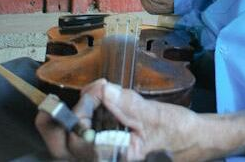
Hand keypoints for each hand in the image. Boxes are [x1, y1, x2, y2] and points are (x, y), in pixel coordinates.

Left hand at [36, 79, 209, 161]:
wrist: (194, 140)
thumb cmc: (178, 131)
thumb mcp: (155, 116)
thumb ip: (127, 104)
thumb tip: (102, 90)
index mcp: (118, 157)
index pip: (83, 142)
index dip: (82, 112)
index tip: (97, 90)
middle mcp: (107, 160)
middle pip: (65, 151)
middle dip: (54, 127)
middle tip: (49, 104)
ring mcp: (105, 155)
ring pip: (70, 147)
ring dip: (66, 122)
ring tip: (77, 99)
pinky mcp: (107, 147)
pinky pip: (83, 139)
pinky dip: (79, 121)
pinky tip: (90, 103)